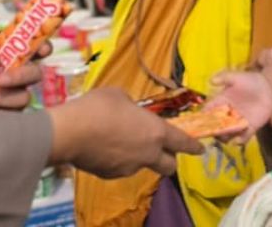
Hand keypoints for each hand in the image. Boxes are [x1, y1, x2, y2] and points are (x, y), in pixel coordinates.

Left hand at [0, 43, 48, 109]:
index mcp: (9, 56)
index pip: (35, 49)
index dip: (44, 48)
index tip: (41, 51)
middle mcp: (17, 75)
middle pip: (35, 74)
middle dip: (20, 76)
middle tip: (0, 80)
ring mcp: (14, 96)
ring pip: (23, 97)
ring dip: (1, 97)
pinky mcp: (7, 115)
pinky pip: (11, 116)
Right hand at [48, 87, 202, 176]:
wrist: (70, 132)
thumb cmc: (99, 107)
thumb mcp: (120, 96)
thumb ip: (132, 107)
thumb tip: (130, 112)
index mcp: (155, 132)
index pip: (182, 142)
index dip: (193, 146)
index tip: (200, 149)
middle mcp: (147, 153)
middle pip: (169, 166)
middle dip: (169, 159)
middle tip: (161, 150)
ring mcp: (130, 167)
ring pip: (142, 165)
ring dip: (139, 156)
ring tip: (120, 140)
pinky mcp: (111, 175)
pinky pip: (122, 167)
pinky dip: (119, 160)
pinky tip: (104, 147)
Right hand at [209, 70, 271, 141]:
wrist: (269, 88)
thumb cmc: (250, 81)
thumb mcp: (237, 77)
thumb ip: (224, 77)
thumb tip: (210, 81)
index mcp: (221, 102)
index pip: (209, 111)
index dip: (203, 117)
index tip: (199, 122)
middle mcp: (227, 115)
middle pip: (215, 126)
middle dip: (213, 131)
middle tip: (214, 132)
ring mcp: (238, 122)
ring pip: (227, 134)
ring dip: (225, 137)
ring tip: (226, 136)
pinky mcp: (250, 128)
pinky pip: (243, 137)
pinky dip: (240, 140)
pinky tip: (238, 140)